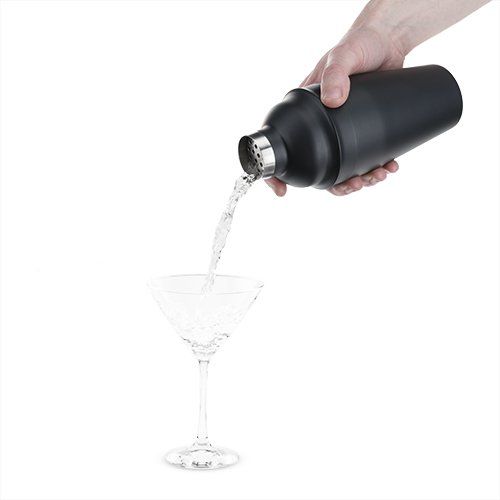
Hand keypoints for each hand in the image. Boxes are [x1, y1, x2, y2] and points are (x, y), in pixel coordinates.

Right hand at [267, 24, 404, 196]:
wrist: (389, 41)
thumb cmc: (359, 43)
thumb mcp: (343, 56)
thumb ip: (336, 74)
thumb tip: (333, 101)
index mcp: (304, 112)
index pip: (283, 145)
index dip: (277, 173)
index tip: (282, 191)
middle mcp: (319, 126)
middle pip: (318, 167)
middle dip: (336, 185)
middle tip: (354, 185)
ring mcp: (341, 132)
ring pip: (342, 168)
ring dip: (358, 180)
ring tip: (377, 176)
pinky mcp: (362, 131)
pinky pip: (364, 157)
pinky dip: (375, 167)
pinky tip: (388, 167)